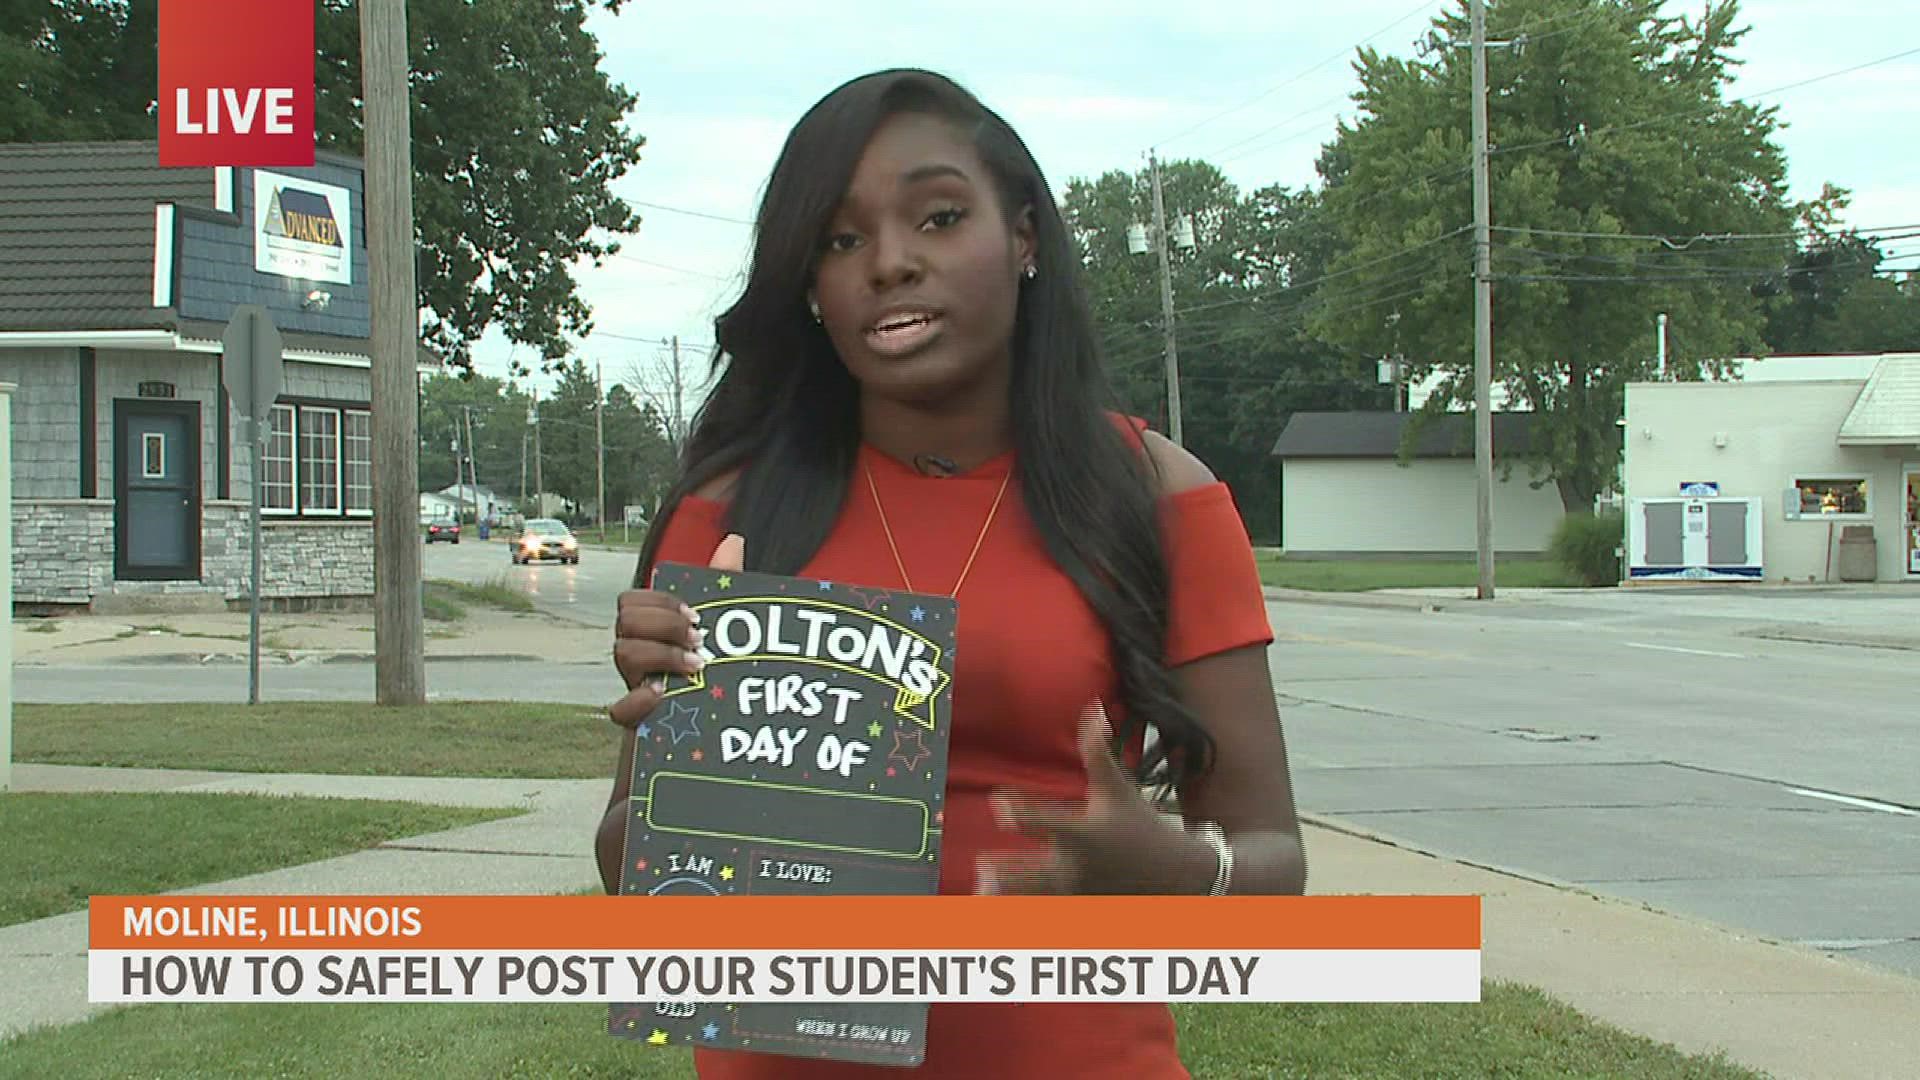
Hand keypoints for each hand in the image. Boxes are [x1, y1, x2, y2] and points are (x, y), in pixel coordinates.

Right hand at [606, 534, 744, 727]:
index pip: (633, 601)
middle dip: (663, 624)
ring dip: (662, 655)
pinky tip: (662, 695)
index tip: (697, 615)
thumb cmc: (709, 673)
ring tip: (697, 666)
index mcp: (651, 631)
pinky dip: (638, 701)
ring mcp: (633, 685)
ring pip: (623, 654)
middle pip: (625, 620)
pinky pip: (619, 710)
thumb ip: (724, 585)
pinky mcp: (637, 721)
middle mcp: (636, 654)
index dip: (662, 603)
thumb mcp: (721, 628)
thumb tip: (734, 540)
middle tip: (700, 639)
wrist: (705, 734)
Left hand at [977, 702, 1212, 894]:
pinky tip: (1000, 916)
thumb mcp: (1117, 787)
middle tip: (981, 867)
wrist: (1173, 873)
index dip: (1018, 809)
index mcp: (1083, 832)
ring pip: (1035, 901)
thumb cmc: (1139, 823)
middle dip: (1007, 872)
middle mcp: (1077, 866)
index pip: (1044, 821)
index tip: (999, 801)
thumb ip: (1098, 750)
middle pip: (1035, 873)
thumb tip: (1093, 708)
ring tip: (983, 892)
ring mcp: (1077, 893)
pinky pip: (1048, 917)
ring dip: (1009, 900)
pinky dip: (1027, 918)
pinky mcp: (1079, 910)